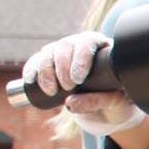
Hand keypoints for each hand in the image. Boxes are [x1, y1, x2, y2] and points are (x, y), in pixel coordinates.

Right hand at [22, 31, 146, 135]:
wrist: (108, 106)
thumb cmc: (118, 98)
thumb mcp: (116, 102)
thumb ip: (98, 102)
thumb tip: (69, 104)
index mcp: (101, 47)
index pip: (88, 42)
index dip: (80, 58)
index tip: (78, 79)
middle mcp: (79, 45)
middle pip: (65, 46)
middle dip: (62, 67)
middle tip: (68, 87)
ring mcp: (62, 53)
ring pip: (48, 52)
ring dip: (46, 71)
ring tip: (52, 91)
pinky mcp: (49, 63)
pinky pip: (36, 61)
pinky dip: (31, 70)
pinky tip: (31, 81)